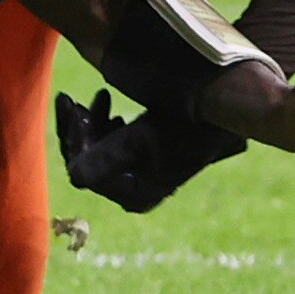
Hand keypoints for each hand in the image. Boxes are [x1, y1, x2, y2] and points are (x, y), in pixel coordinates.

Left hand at [55, 90, 244, 213]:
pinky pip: (110, 147)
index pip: (82, 169)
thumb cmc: (185, 124)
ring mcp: (137, 180)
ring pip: (96, 152)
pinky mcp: (142, 164)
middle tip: (71, 98)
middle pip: (86, 162)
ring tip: (98, 98)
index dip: (74, 136)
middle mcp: (132, 194)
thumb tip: (73, 179)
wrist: (224, 114)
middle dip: (77, 128)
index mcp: (133, 195)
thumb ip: (107, 156)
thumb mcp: (142, 137)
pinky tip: (108, 108)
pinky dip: (104, 126)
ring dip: (90, 123)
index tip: (75, 104)